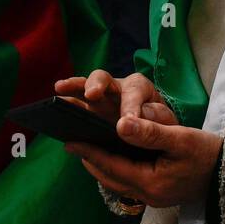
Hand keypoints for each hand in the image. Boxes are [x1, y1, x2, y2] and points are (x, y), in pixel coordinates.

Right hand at [54, 70, 175, 125]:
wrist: (157, 145)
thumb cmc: (163, 132)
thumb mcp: (170, 128)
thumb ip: (157, 124)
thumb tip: (134, 121)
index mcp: (140, 89)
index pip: (135, 91)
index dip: (130, 105)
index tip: (126, 123)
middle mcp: (116, 90)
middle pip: (104, 78)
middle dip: (98, 84)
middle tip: (92, 94)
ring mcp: (99, 101)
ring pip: (84, 88)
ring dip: (74, 87)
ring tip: (60, 88)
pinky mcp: (88, 114)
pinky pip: (75, 106)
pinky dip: (66, 104)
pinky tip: (54, 109)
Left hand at [66, 114, 222, 207]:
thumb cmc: (209, 154)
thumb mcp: (181, 138)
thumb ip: (150, 132)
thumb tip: (119, 123)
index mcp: (150, 182)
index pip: (110, 165)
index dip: (89, 151)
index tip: (70, 139)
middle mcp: (148, 194)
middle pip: (109, 178)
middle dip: (91, 159)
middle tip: (73, 142)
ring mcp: (153, 197)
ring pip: (118, 182)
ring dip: (102, 165)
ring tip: (88, 148)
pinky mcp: (159, 193)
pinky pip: (128, 182)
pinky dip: (116, 169)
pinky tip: (114, 156)